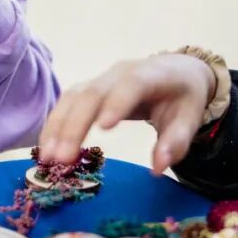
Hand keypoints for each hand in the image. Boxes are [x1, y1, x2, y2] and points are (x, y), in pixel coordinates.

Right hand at [37, 54, 216, 173]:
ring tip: (47, 157)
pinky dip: (54, 123)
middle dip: (74, 125)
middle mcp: (120, 72)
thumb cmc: (183, 96)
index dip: (117, 103)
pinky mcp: (89, 88)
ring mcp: (101, 78)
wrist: (175, 70)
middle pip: (92, 93)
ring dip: (57, 126)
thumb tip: (158, 167)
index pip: (132, 85)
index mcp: (152, 75)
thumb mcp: (191, 118)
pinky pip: (68, 101)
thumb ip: (177, 142)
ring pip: (73, 96)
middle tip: (62, 158)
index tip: (104, 128)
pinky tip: (46, 145)